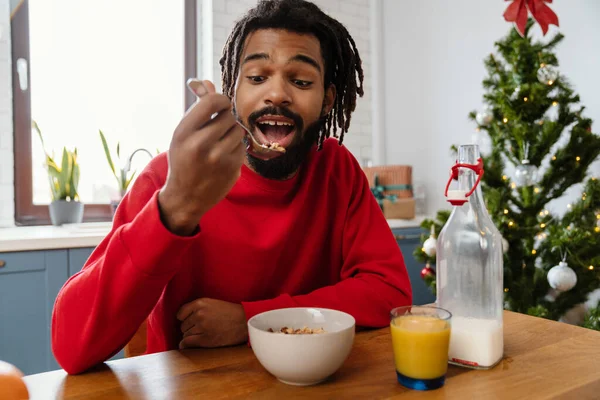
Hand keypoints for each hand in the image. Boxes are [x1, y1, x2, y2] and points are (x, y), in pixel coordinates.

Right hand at [158, 80, 245, 234]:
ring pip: (238, 130)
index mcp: (184, 132)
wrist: (185, 197)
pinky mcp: (232, 169)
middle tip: (217, 128)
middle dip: (225, 118)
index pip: (212, 102)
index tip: (219, 105)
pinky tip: (223, 157)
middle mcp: (200, 145)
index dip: (220, 100)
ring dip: (232, 133)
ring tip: (218, 143)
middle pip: (228, 115)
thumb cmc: (183, 159)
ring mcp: (218, 159)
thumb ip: (197, 107)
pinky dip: (235, 148)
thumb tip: (205, 82)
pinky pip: (242, 146)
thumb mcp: (182, 133)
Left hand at [176, 298, 248, 348]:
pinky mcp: (205, 339)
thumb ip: (198, 308)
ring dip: (190, 336)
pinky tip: (186, 345)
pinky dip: (185, 345)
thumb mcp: (213, 303)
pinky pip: (187, 343)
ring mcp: (202, 327)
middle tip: (199, 329)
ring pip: (185, 334)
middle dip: (189, 328)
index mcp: (200, 303)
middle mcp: (199, 314)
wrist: (244, 322)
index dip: (184, 318)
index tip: (188, 322)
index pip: (180, 313)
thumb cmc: (230, 313)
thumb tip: (182, 318)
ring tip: (201, 335)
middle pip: (183, 325)